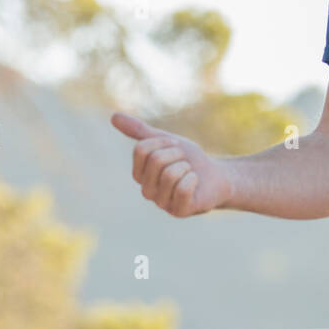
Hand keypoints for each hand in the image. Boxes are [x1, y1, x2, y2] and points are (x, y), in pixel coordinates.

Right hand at [111, 113, 232, 217]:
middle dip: (177, 154)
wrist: (215, 176)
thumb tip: (113, 117)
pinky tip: (195, 183)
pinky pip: (183, 189)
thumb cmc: (189, 160)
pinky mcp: (179, 211)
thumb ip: (140, 132)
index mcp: (140, 174)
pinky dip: (193, 179)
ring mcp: (162, 203)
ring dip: (186, 167)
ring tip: (190, 173)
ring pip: (170, 174)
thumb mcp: (165, 141)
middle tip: (185, 162)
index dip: (163, 142)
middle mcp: (147, 191)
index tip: (175, 146)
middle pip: (156, 160)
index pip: (141, 150)